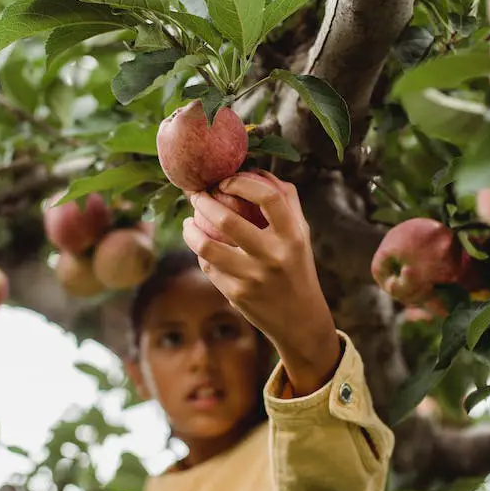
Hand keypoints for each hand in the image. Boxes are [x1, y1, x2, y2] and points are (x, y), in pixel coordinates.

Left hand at [182, 170, 340, 395]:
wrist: (300, 320)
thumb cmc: (297, 266)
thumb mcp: (301, 234)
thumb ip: (286, 200)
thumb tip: (256, 170)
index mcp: (294, 236)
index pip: (269, 197)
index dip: (242, 182)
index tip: (225, 181)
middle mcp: (274, 256)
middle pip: (227, 221)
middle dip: (203, 202)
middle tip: (197, 195)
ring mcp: (253, 278)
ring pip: (208, 248)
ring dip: (190, 230)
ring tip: (189, 222)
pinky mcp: (237, 295)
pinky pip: (209, 267)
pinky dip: (201, 254)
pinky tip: (201, 248)